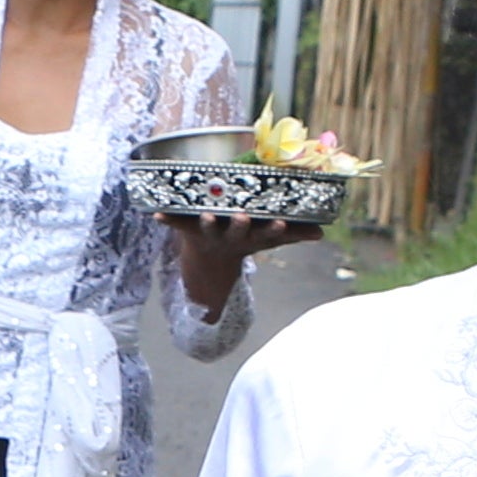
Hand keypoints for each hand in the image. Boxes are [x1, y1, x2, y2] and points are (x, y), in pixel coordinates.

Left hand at [172, 217, 315, 309]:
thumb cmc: (244, 240)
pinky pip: (177, 224)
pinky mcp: (189, 231)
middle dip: (240, 225)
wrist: (209, 263)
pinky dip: (166, 219)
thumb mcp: (268, 239)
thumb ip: (293, 234)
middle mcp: (231, 238)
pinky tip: (155, 213)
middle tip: (243, 216)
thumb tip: (321, 233)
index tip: (280, 222)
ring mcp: (210, 234)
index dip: (274, 229)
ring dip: (208, 222)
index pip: (267, 235)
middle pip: (237, 232)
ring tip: (207, 215)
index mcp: (252, 239)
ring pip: (208, 228)